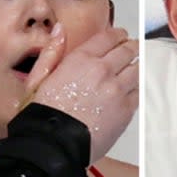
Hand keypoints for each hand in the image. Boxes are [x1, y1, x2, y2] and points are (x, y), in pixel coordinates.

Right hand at [26, 24, 138, 163]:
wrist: (52, 146)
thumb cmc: (42, 116)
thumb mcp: (38, 79)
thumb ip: (51, 52)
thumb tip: (59, 30)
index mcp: (79, 60)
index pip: (108, 36)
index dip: (117, 35)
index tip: (119, 37)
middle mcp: (102, 70)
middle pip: (128, 49)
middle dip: (130, 48)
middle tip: (129, 51)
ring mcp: (117, 90)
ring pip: (138, 68)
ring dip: (135, 67)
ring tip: (130, 71)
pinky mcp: (126, 110)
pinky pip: (139, 92)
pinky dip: (135, 89)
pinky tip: (127, 92)